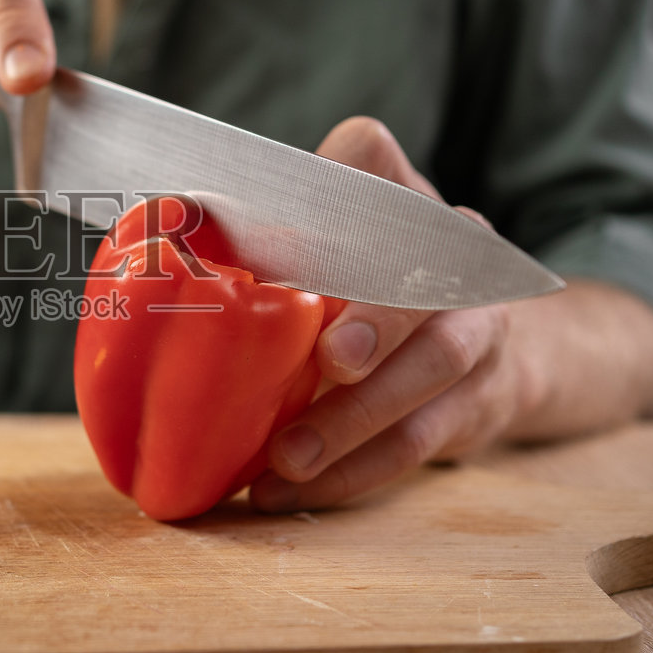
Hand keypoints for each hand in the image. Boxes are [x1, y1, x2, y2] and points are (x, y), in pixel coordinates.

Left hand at [247, 117, 536, 511]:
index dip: (335, 183)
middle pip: (425, 277)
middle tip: (333, 360)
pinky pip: (417, 443)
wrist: (492, 351)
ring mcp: (477, 331)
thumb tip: (160, 224)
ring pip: (432, 371)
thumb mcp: (332, 246)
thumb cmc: (373, 290)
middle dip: (379, 323)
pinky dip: (351, 473)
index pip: (370, 161)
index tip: (286, 234)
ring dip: (356, 421)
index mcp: (398, 202)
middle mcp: (452, 257)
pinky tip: (290, 491)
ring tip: (288, 456)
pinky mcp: (474, 404)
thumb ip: (263, 235)